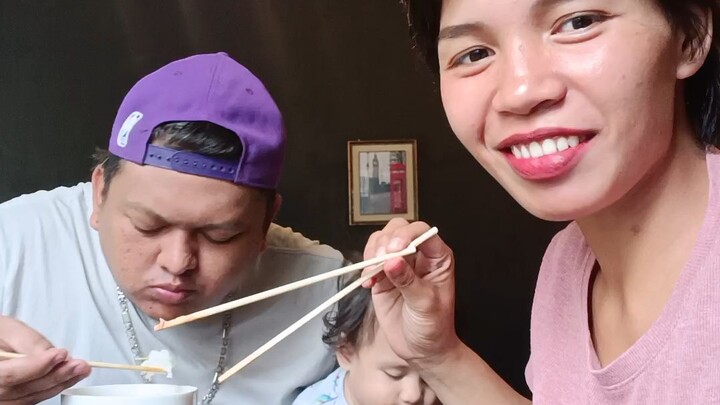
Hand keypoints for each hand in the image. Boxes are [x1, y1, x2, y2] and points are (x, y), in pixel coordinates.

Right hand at [0, 316, 89, 403]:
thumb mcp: (10, 330)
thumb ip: (30, 342)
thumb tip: (53, 354)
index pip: (8, 375)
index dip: (37, 366)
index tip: (59, 354)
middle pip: (22, 390)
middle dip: (55, 376)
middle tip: (78, 365)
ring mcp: (1, 399)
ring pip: (29, 398)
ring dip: (58, 384)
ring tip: (80, 370)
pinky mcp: (12, 400)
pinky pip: (32, 399)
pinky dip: (52, 388)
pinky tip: (68, 378)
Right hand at [363, 219, 459, 364]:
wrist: (421, 350)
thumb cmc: (433, 327)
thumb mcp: (425, 304)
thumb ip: (409, 282)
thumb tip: (392, 261)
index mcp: (437, 257)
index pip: (422, 232)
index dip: (406, 235)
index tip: (394, 250)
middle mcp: (417, 255)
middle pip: (398, 229)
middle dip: (386, 241)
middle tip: (379, 259)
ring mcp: (398, 264)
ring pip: (381, 240)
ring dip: (372, 251)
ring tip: (372, 273)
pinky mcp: (382, 275)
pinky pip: (370, 260)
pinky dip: (364, 267)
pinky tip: (368, 283)